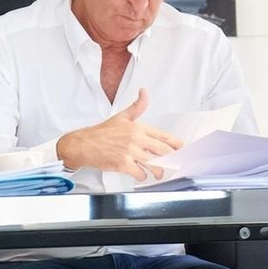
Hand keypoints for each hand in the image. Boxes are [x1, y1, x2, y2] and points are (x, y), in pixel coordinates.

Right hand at [56, 89, 181, 180]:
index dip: (177, 145)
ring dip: (159, 172)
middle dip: (172, 160)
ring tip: (159, 175)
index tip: (183, 150)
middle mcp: (136, 138)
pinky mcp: (122, 163)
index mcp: (138, 127)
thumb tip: (144, 92)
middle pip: (163, 151)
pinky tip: (141, 176)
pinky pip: (139, 173)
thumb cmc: (101, 132)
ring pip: (154, 164)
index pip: (164, 136)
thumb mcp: (121, 117)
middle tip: (175, 166)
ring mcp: (130, 151)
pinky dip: (142, 177)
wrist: (83, 144)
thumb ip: (137, 106)